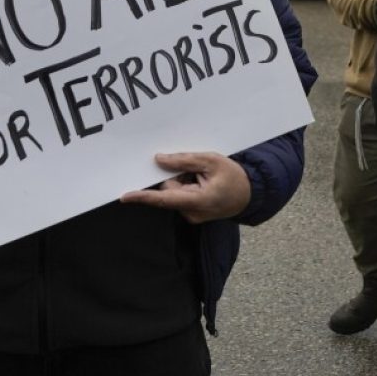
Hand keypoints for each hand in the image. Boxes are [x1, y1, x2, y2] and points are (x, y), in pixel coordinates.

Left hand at [120, 152, 251, 223]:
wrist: (251, 194)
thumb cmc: (234, 177)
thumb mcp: (211, 161)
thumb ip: (184, 161)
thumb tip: (159, 160)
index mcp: (196, 201)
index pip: (163, 199)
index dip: (142, 197)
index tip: (124, 196)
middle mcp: (190, 213)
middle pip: (170, 190)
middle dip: (177, 175)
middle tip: (197, 168)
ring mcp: (192, 215)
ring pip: (176, 191)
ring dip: (184, 179)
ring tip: (205, 175)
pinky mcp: (194, 213)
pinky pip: (182, 195)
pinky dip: (189, 185)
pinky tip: (203, 180)